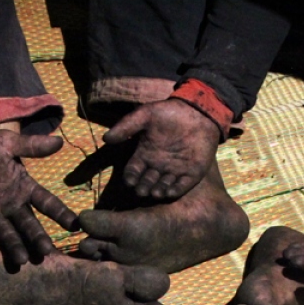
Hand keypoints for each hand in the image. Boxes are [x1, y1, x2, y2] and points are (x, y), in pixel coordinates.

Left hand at [0, 128, 78, 272]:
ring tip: (20, 260)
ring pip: (6, 234)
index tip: (74, 225)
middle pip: (28, 224)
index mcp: (22, 188)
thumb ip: (32, 146)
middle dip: (37, 238)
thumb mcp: (8, 143)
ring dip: (13, 247)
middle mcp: (10, 205)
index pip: (46, 203)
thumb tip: (60, 141)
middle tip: (46, 251)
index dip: (60, 213)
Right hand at [103, 99, 219, 199]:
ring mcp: (174, 170)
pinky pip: (182, 186)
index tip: (129, 181)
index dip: (130, 177)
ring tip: (155, 193)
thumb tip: (106, 138)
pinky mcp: (191, 173)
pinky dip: (176, 190)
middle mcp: (157, 166)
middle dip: (143, 188)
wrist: (197, 111)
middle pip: (146, 182)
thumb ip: (126, 126)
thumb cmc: (169, 112)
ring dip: (158, 191)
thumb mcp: (145, 115)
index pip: (133, 171)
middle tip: (141, 191)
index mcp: (145, 154)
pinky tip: (170, 192)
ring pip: (163, 187)